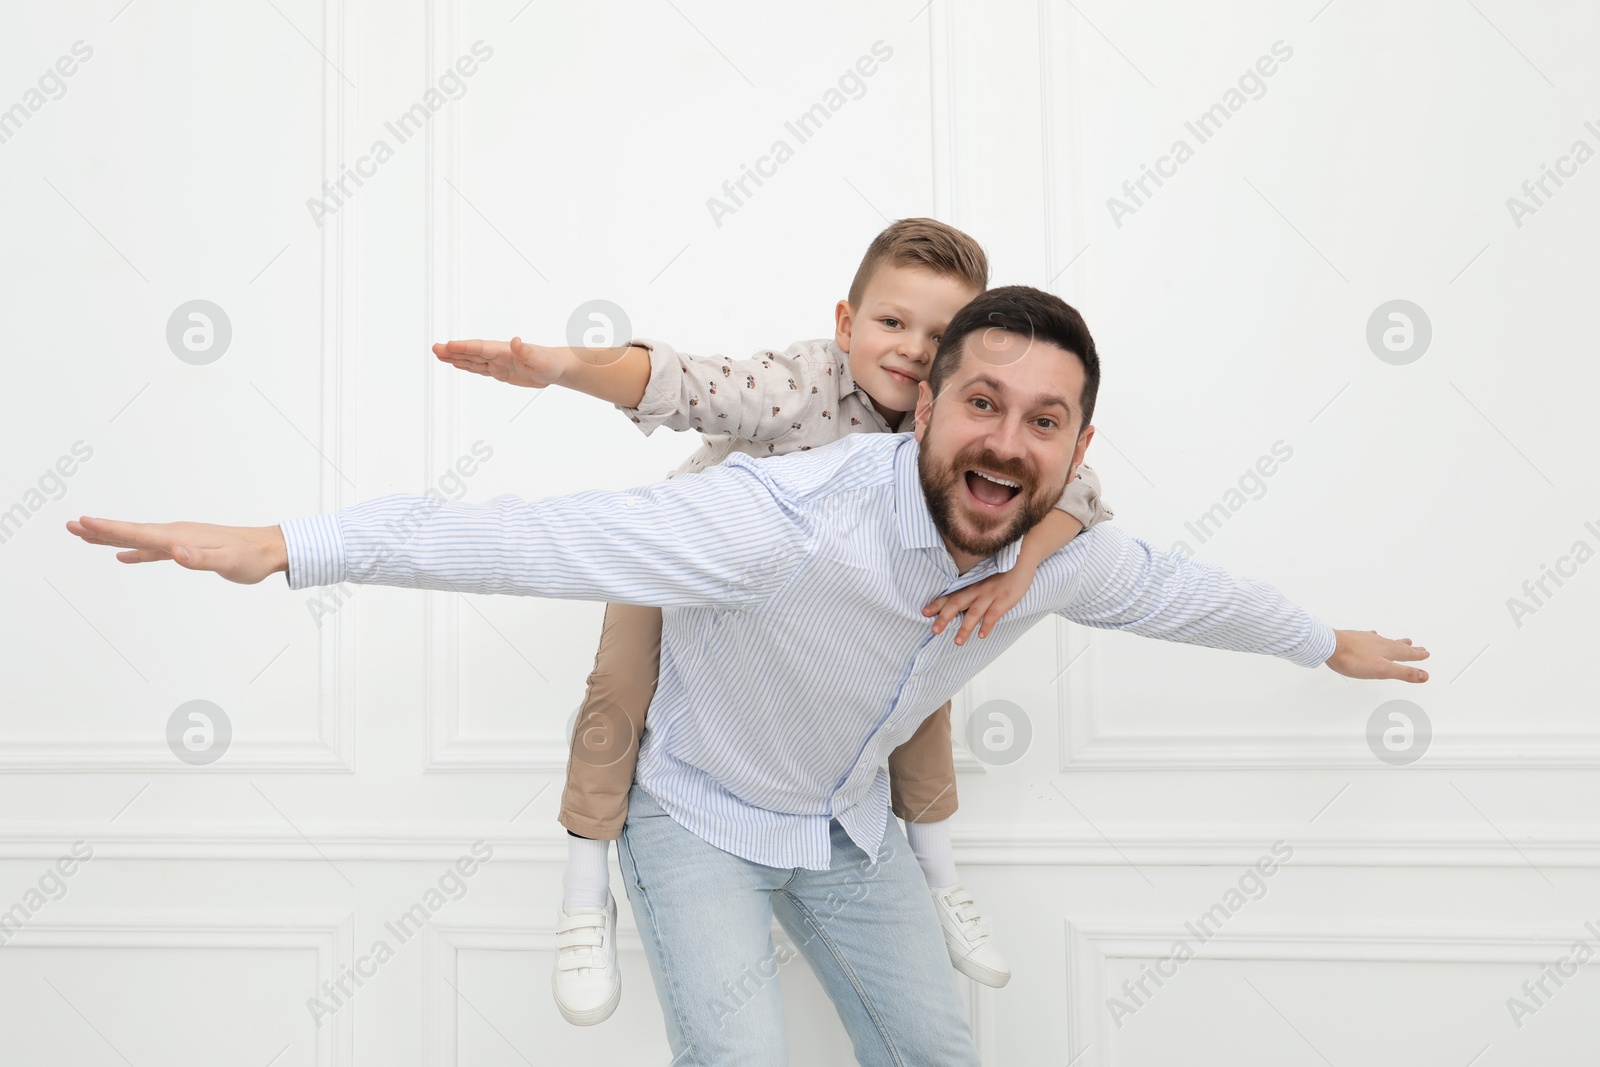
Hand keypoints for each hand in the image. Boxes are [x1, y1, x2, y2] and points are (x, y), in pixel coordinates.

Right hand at [66, 516, 286, 584]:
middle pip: (131, 531)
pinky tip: (123, 556)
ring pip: (138, 539)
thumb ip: (200, 558)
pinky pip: (153, 549)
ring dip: (112, 538)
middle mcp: (176, 534)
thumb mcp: (227, 562)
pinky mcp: (187, 549)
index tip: (82, 522)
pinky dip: (135, 551)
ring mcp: (180, 540)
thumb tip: (175, 552)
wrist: (269, 549)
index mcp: (179, 536)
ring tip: (85, 536)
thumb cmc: (250, 557)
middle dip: (100, 529)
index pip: (138, 532)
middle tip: (70, 525)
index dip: (109, 529)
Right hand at [432, 336, 566, 388]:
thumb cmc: (551, 363)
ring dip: (456, 358)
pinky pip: (480, 368)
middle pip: (472, 353)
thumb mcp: (541, 360)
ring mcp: (498, 363)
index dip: (464, 347)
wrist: (557, 367)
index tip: (448, 345)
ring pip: (473, 360)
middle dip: (453, 351)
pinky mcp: (500, 371)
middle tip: (435, 348)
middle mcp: (499, 355)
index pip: (481, 348)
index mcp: (506, 351)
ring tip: (438, 354)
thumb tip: (516, 341)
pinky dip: (466, 366)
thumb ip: (527, 351)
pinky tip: (456, 363)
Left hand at [922, 564, 1037, 645]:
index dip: (937, 604)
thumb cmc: (1002, 572)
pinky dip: (987, 625)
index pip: (951, 596)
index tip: (924, 613)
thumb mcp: (984, 580)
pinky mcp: (1004, 600)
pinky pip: (993, 614)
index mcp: (971, 586)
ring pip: (973, 613)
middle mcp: (977, 590)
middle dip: (944, 618)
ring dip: (964, 628)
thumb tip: (960, 608)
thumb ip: (973, 592)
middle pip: (957, 604)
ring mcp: (990, 595)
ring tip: (957, 642)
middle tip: (934, 630)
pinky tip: (981, 635)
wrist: (1021, 559)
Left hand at [1326, 629, 1429, 682]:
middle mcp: (1379, 643)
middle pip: (1398, 646)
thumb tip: (1424, 675)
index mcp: (1388, 651)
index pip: (1407, 654)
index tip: (1426, 653)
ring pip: (1385, 641)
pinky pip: (1368, 637)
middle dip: (1409, 649)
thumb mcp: (1383, 670)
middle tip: (1418, 647)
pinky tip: (1372, 635)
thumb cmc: (1354, 659)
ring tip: (1402, 641)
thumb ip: (1403, 673)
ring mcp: (1366, 640)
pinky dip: (1374, 637)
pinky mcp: (1354, 639)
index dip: (1417, 655)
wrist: (1329, 646)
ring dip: (1395, 642)